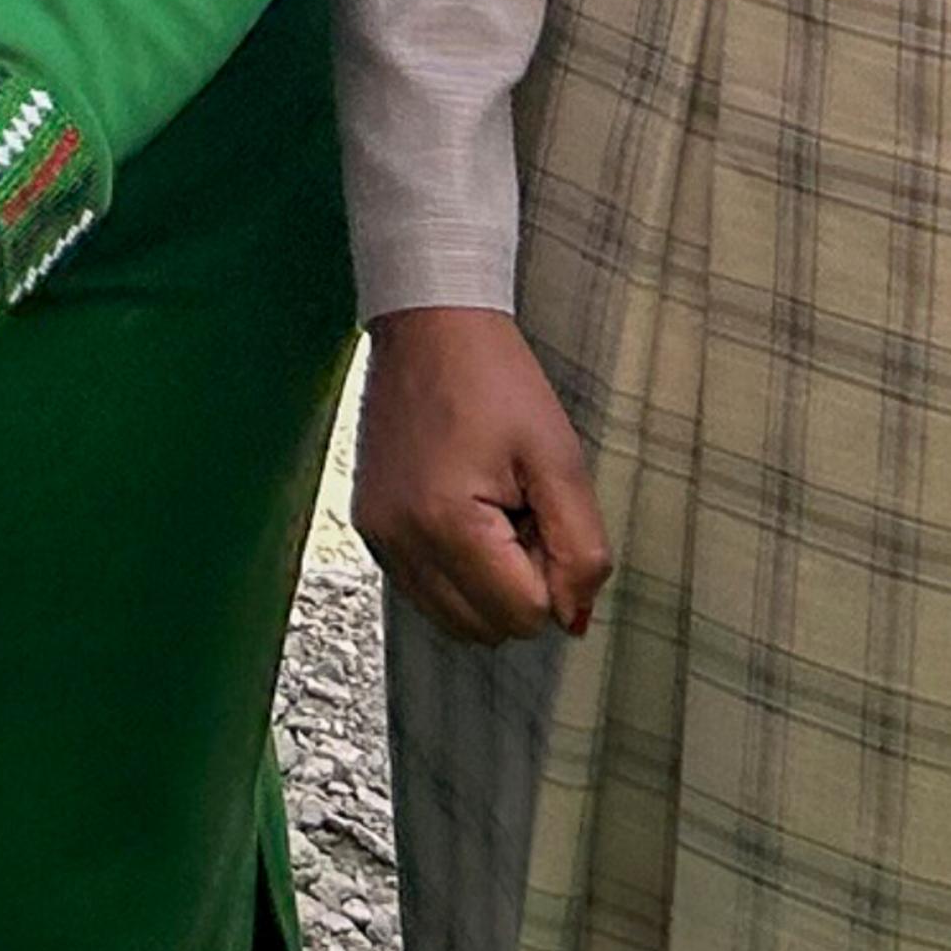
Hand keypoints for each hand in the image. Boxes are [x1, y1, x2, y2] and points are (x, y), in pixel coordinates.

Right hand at [354, 307, 611, 647]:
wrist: (429, 321)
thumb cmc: (496, 378)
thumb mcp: (561, 460)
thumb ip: (581, 551)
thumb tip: (573, 619)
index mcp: (447, 524)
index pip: (525, 616)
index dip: (551, 572)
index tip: (539, 511)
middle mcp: (400, 540)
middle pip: (487, 629)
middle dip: (518, 584)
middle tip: (519, 510)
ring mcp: (378, 534)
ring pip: (454, 620)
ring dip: (485, 583)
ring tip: (490, 509)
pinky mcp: (369, 524)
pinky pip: (423, 590)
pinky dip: (453, 571)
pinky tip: (461, 510)